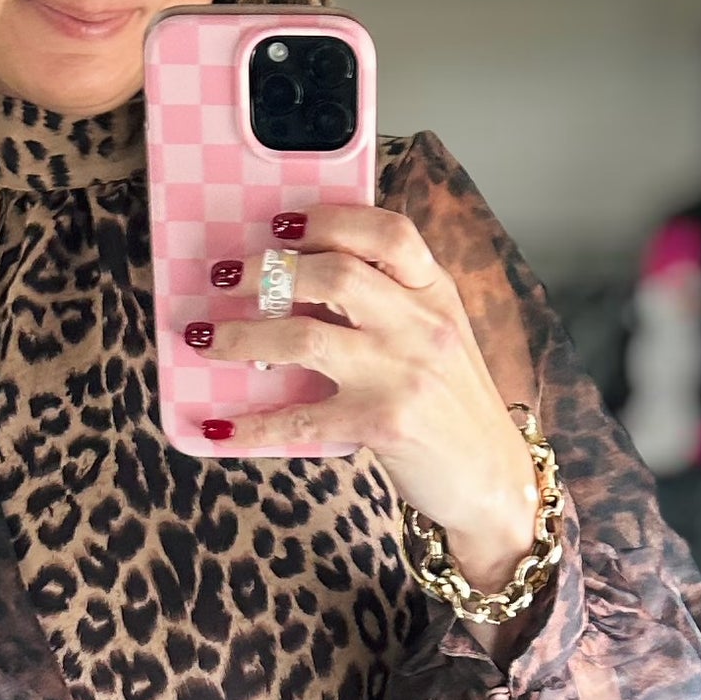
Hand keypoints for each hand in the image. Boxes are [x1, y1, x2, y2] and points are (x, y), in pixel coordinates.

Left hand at [186, 210, 540, 591]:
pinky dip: (252, 423)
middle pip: (335, 275)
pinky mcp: (381, 426)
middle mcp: (421, 326)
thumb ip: (394, 302)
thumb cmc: (454, 405)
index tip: (280, 222)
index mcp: (435, 293)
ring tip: (208, 337)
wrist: (492, 479)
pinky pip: (300, 418)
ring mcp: (402, 375)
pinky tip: (217, 424)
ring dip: (243, 335)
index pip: (387, 232)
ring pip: (304, 337)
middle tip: (227, 277)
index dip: (328, 220)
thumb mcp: (440, 337)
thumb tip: (306, 278)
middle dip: (268, 271)